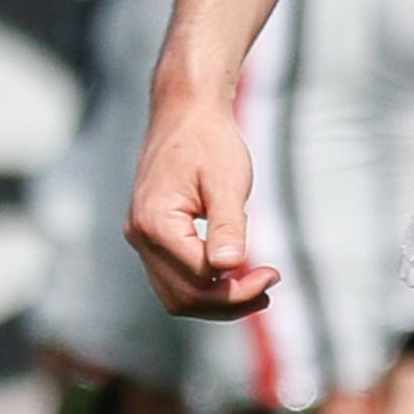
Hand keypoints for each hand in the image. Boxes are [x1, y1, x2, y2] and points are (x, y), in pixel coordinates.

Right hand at [129, 90, 279, 319]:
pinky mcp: (150, 235)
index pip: (198, 278)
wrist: (185, 111)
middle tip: (268, 287)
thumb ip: (227, 226)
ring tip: (256, 289)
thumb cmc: (209, 140)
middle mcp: (140, 236)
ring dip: (215, 299)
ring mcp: (141, 237)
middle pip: (183, 296)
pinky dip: (203, 283)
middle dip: (228, 302)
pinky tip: (234, 272)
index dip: (237, 287)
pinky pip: (173, 276)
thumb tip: (228, 266)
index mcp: (156, 223)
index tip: (273, 275)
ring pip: (174, 293)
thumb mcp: (227, 181)